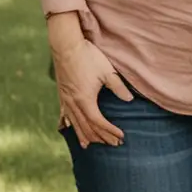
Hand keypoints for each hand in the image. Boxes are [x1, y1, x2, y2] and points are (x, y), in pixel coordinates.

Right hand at [52, 33, 132, 147]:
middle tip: (113, 144)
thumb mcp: (107, 71)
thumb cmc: (88, 57)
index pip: (98, 122)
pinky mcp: (62, 94)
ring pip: (75, 124)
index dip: (109, 131)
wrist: (66, 46)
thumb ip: (118, 87)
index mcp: (85, 100)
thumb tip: (129, 100)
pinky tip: (69, 129)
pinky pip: (65, 114)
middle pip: (87, 127)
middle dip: (101, 137)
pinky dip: (69, 124)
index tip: (121, 137)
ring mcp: (65, 100)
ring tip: (91, 145)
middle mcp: (73, 103)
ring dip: (85, 135)